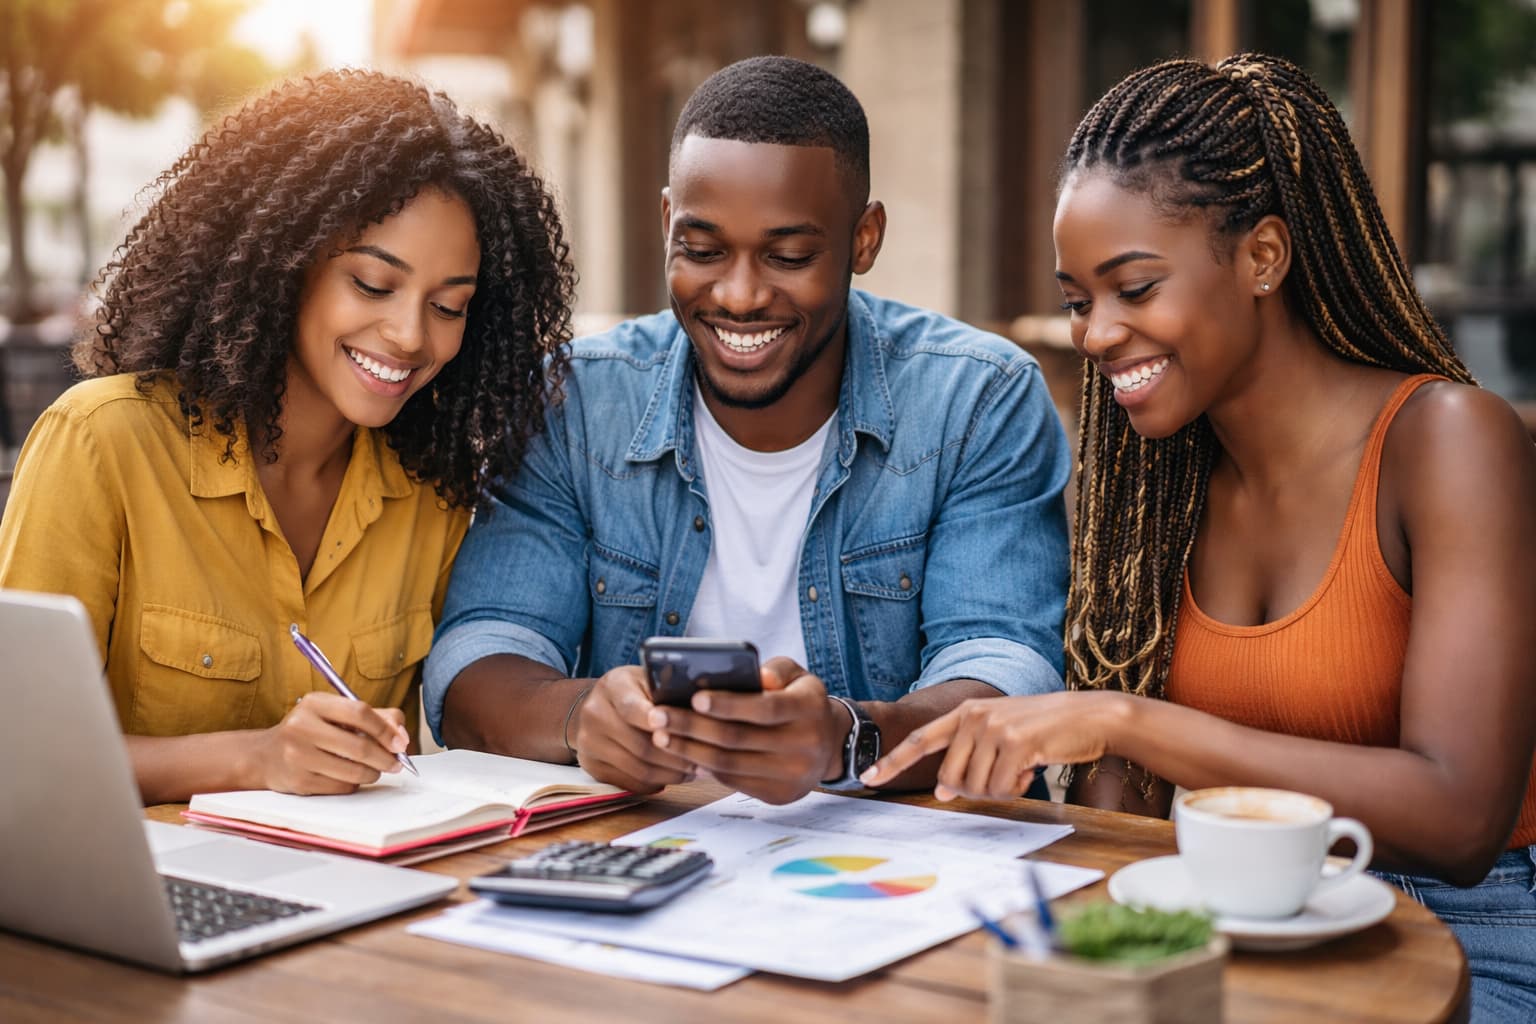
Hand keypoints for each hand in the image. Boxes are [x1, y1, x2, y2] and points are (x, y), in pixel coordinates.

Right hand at [255, 692, 409, 794]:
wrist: (266, 756)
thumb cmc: (311, 732)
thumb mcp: (337, 713)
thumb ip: (375, 717)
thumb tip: (401, 736)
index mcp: (314, 703)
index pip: (360, 713)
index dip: (386, 730)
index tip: (401, 743)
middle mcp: (301, 726)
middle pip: (360, 746)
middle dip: (386, 758)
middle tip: (396, 763)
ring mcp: (297, 756)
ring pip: (354, 771)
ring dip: (372, 773)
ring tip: (373, 769)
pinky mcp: (299, 782)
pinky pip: (342, 787)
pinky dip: (354, 784)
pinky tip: (348, 776)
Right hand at [573, 665, 695, 793]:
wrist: (596, 706)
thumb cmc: (635, 690)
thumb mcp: (648, 678)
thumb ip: (668, 690)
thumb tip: (704, 708)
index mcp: (612, 686)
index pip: (633, 708)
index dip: (660, 722)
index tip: (687, 730)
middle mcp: (594, 714)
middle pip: (640, 745)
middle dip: (677, 755)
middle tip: (704, 758)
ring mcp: (589, 743)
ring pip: (638, 768)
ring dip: (671, 774)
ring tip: (695, 771)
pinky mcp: (592, 767)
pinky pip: (631, 783)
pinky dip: (657, 783)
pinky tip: (674, 776)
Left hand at [647, 657, 845, 804]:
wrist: (831, 745)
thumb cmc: (802, 702)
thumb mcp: (799, 676)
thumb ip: (777, 669)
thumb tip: (757, 675)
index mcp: (808, 710)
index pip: (763, 708)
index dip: (728, 704)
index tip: (694, 697)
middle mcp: (804, 746)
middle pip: (737, 739)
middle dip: (693, 726)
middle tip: (658, 715)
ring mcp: (791, 775)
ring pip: (729, 764)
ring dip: (690, 750)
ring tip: (662, 736)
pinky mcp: (778, 795)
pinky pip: (733, 782)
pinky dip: (705, 768)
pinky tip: (684, 754)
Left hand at [860, 691, 1124, 800]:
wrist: (1091, 716)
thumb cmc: (1046, 729)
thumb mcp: (1002, 735)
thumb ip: (970, 755)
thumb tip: (945, 791)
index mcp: (966, 711)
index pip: (921, 739)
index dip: (893, 760)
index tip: (868, 778)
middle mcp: (974, 715)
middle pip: (950, 778)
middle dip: (973, 790)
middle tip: (1004, 779)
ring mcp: (993, 727)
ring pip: (976, 787)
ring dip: (1000, 790)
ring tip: (1022, 768)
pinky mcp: (1015, 742)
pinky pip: (1001, 789)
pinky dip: (1017, 789)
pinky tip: (1033, 770)